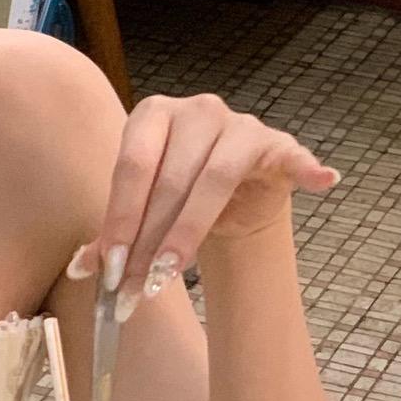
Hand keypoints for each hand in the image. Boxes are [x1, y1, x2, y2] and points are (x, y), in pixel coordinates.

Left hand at [67, 94, 338, 315]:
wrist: (231, 190)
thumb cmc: (176, 195)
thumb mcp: (141, 212)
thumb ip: (113, 237)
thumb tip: (79, 272)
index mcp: (152, 115)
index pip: (132, 168)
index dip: (120, 220)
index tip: (110, 269)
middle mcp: (196, 111)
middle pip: (170, 180)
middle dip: (149, 241)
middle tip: (136, 289)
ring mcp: (240, 125)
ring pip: (214, 179)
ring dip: (190, 232)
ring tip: (171, 274)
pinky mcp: (279, 144)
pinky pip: (293, 156)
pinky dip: (306, 168)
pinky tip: (321, 182)